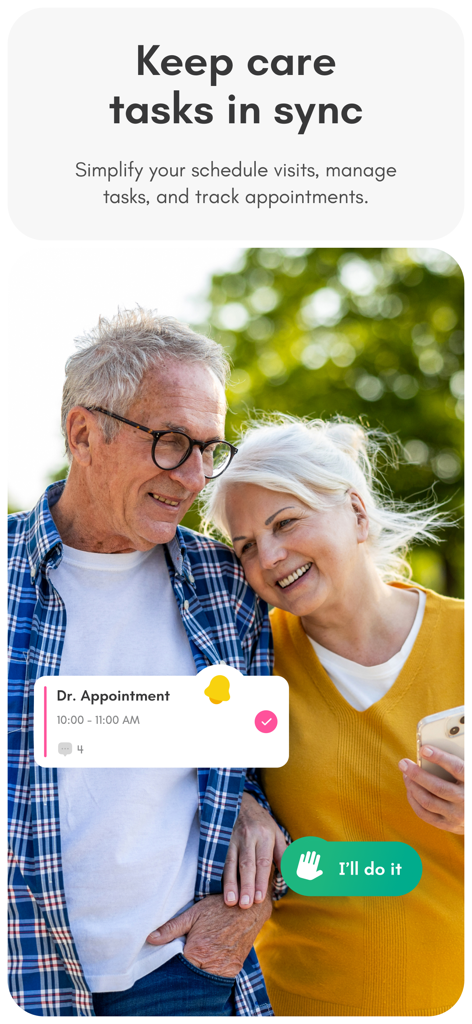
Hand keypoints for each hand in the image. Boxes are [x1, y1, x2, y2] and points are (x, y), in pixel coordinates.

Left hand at [146, 892, 271, 977]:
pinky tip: (208, 959)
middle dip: (186, 968)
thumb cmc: (219, 907)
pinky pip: (219, 977)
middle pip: (191, 976)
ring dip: (199, 971)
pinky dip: (212, 972)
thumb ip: (171, 928)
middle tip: (187, 952)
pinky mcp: (234, 969)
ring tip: (198, 955)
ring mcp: (225, 969)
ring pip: (205, 979)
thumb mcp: (193, 914)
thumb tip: (150, 939)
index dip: (173, 962)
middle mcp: (211, 964)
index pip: (177, 968)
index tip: (174, 953)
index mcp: (198, 951)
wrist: (248, 907)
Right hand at [223, 792, 286, 908]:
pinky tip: (219, 889)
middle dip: (246, 886)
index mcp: (265, 835)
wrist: (242, 803)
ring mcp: (233, 838)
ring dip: (230, 884)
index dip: (261, 880)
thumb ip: (283, 855)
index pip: (264, 861)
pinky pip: (220, 860)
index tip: (260, 898)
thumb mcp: (277, 834)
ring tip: (231, 901)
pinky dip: (220, 875)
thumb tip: (292, 876)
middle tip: (245, 905)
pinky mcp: (221, 841)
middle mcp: (248, 837)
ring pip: (231, 863)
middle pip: (247, 864)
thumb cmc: (262, 823)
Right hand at [296, 850, 322, 879]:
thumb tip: (322, 871)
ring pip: (307, 859)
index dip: (317, 859)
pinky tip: (303, 855)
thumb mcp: (313, 876)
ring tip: (309, 852)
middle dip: (313, 856)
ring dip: (308, 856)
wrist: (301, 880)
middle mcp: (309, 865)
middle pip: (312, 859)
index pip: (316, 862)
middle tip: (314, 852)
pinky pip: (301, 860)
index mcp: (313, 868)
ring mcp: (305, 865)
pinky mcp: (300, 865)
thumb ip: (317, 874)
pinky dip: (302, 858)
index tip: (318, 855)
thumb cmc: (308, 878)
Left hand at [398, 746, 463, 833]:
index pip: (456, 768)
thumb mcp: (467, 773)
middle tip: (404, 763)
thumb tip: (429, 752)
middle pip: (437, 787)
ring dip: (412, 787)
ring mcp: (457, 815)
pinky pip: (425, 814)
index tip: (423, 749)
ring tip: (406, 775)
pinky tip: (410, 790)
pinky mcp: (448, 825)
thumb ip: (454, 764)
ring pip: (427, 801)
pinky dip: (414, 801)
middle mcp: (465, 800)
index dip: (439, 758)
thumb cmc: (468, 785)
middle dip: (417, 774)